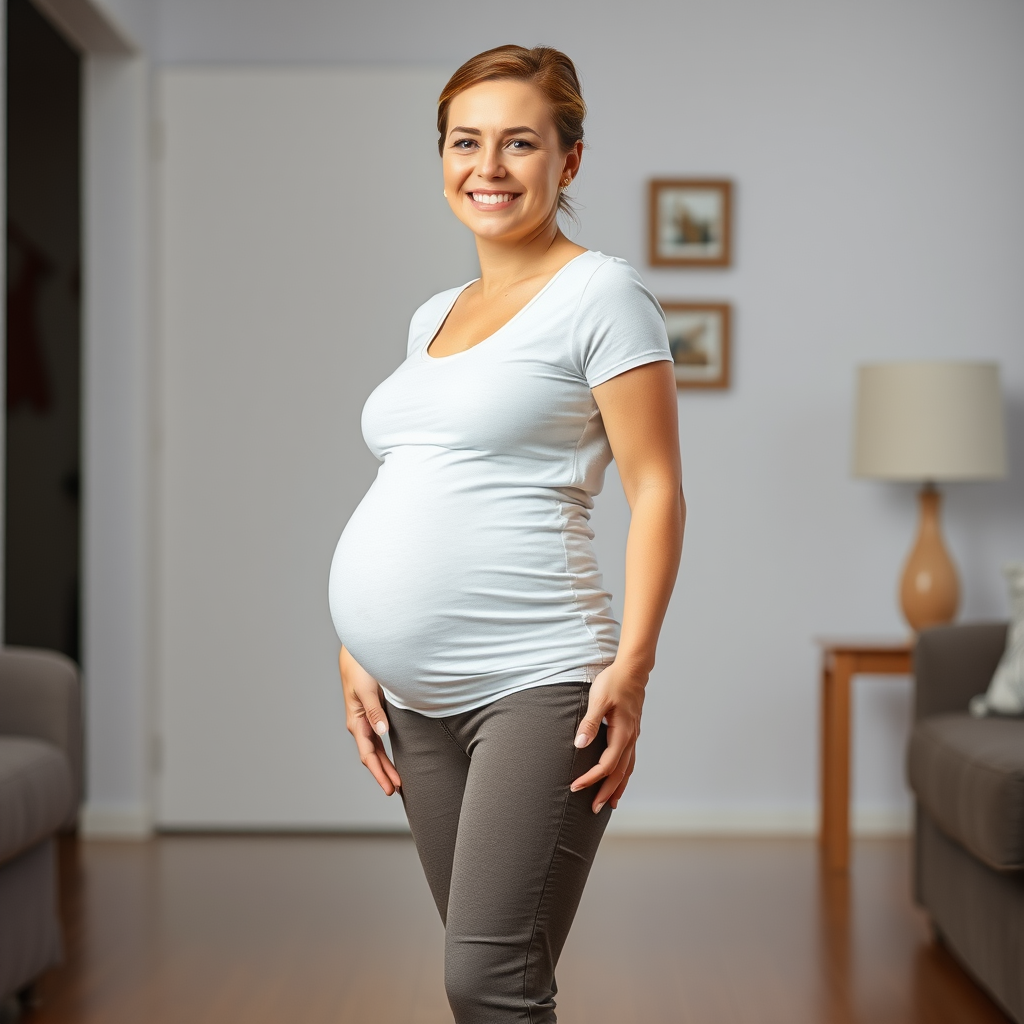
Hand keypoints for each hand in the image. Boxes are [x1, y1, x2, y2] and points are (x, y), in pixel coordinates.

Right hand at [339, 645, 401, 795]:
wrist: (358, 653)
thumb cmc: (361, 669)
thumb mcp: (368, 689)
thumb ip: (375, 711)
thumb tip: (382, 732)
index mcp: (356, 722)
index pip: (369, 754)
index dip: (380, 772)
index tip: (391, 787)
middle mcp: (360, 725)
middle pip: (372, 756)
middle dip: (383, 774)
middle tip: (397, 790)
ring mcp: (365, 721)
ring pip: (375, 749)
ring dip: (384, 765)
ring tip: (397, 781)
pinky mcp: (372, 714)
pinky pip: (378, 739)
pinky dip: (385, 752)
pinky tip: (392, 758)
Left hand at [569, 659, 646, 813]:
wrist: (632, 670)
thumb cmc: (613, 682)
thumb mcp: (598, 699)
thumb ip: (590, 722)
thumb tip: (580, 743)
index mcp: (622, 733)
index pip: (606, 765)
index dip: (591, 778)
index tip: (575, 787)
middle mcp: (630, 739)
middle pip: (619, 774)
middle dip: (606, 792)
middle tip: (593, 809)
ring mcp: (633, 737)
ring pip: (627, 769)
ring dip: (618, 787)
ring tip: (610, 803)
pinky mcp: (631, 732)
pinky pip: (629, 760)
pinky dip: (624, 774)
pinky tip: (619, 778)